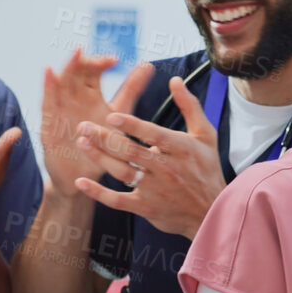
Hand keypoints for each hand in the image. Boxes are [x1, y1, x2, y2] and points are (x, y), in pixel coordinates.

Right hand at [38, 49, 151, 195]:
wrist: (83, 177)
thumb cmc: (101, 145)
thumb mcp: (119, 115)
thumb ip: (130, 90)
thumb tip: (148, 65)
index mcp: (91, 94)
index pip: (93, 71)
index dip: (101, 62)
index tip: (114, 60)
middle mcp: (74, 97)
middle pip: (76, 72)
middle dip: (84, 61)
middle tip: (94, 54)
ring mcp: (60, 108)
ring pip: (62, 82)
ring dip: (68, 67)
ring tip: (76, 53)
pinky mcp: (49, 124)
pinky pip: (47, 102)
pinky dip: (48, 87)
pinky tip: (49, 72)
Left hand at [71, 75, 224, 239]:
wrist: (211, 212)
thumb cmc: (206, 169)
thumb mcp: (206, 135)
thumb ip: (189, 106)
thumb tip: (175, 80)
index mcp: (181, 148)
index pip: (154, 135)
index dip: (133, 126)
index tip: (112, 116)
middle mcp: (167, 169)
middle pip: (132, 152)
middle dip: (106, 139)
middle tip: (83, 126)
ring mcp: (155, 190)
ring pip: (122, 173)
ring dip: (99, 158)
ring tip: (81, 143)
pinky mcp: (145, 207)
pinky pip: (118, 201)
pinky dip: (98, 193)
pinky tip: (81, 182)